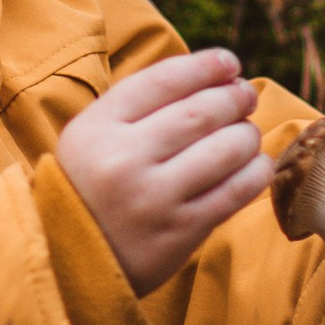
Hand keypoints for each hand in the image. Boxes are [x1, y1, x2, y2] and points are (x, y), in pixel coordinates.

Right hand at [56, 51, 268, 294]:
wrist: (68, 262)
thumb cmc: (88, 187)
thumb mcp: (90, 136)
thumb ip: (137, 106)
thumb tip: (209, 76)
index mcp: (98, 127)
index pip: (165, 80)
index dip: (206, 66)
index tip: (229, 63)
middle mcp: (125, 159)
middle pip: (200, 112)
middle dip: (234, 97)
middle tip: (246, 94)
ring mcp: (154, 198)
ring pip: (224, 150)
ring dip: (247, 134)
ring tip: (247, 132)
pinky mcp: (180, 232)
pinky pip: (233, 193)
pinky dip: (255, 172)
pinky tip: (257, 163)